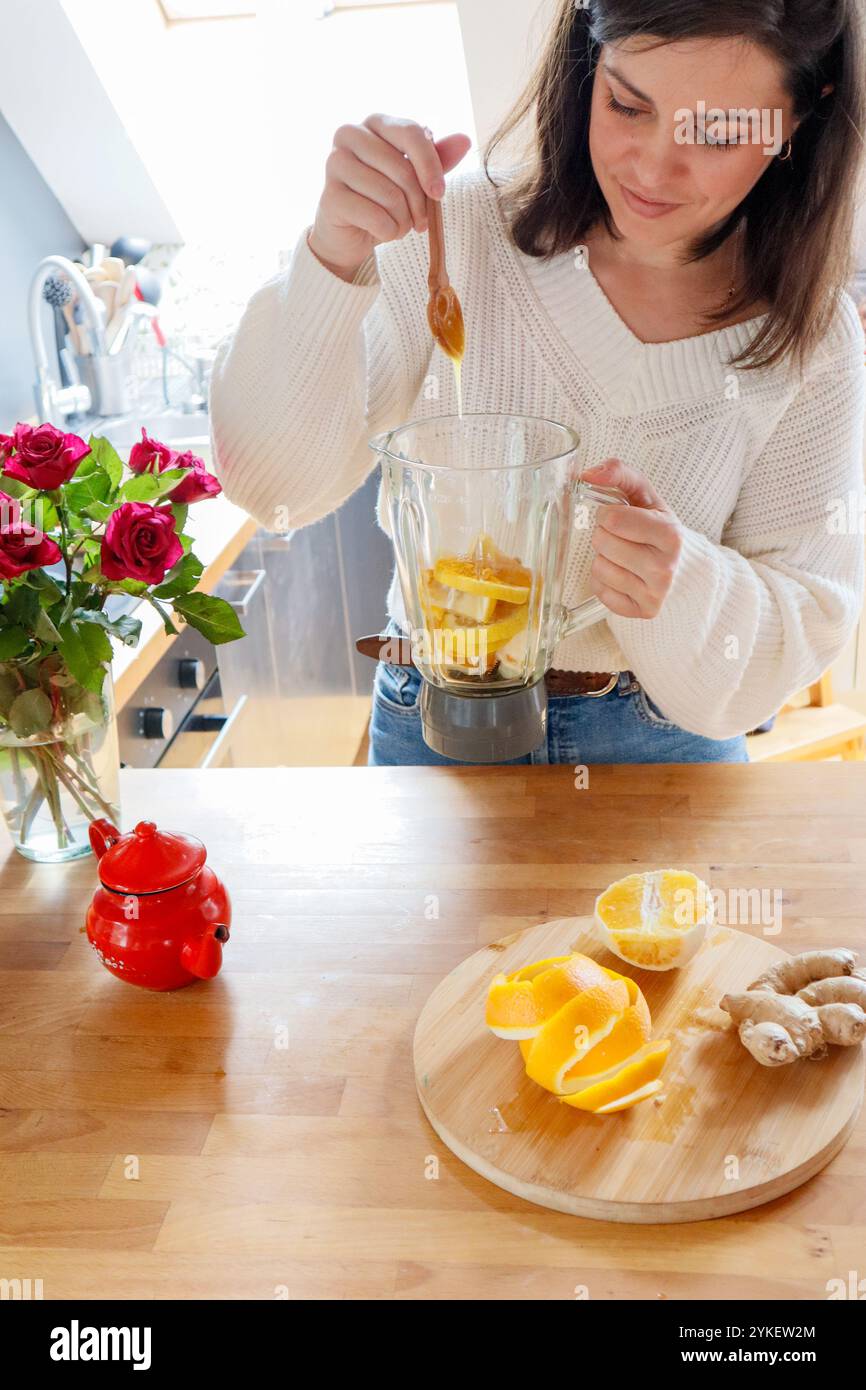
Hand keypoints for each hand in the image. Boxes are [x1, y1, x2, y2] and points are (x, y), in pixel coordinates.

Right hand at [308, 115, 471, 280]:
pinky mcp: (329, 196)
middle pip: (402, 169)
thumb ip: (437, 158)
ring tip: (399, 226)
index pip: (411, 133)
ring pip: (389, 196)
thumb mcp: (414, 177)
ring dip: (403, 221)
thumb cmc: (383, 198)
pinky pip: (376, 217)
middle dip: (418, 203)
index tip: (439, 194)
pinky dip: (388, 232)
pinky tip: (382, 232)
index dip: (431, 166)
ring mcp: (335, 163)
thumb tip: (464, 140)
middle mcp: (349, 135)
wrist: (348, 232)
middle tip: (420, 222)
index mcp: (374, 122)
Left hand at [582, 458, 682, 618]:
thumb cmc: (657, 528)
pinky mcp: (643, 611)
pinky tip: (622, 575)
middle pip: (603, 543)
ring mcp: (655, 593)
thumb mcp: (646, 497)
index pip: (612, 519)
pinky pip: (601, 592)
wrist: (683, 567)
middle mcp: (664, 567)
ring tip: (623, 557)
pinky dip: (605, 582)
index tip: (620, 519)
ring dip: (604, 559)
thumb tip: (587, 473)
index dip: (608, 515)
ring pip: (599, 568)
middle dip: (605, 536)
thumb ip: (619, 474)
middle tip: (623, 538)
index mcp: (669, 534)